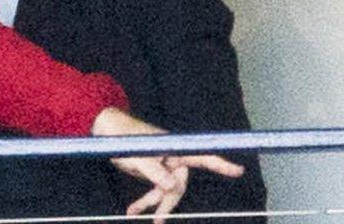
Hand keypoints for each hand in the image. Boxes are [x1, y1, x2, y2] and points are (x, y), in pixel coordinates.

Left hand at [91, 107, 244, 222]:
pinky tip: (132, 210)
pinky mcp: (153, 171)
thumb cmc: (121, 137)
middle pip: (180, 185)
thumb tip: (172, 187)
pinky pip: (155, 189)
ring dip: (152, 203)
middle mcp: (173, 156)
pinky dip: (145, 201)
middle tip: (157, 220)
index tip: (239, 170)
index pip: (201, 156)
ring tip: (133, 211)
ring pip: (167, 191)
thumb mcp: (136, 156)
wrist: (104, 129)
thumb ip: (154, 171)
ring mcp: (164, 164)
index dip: (220, 164)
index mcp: (174, 148)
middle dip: (167, 202)